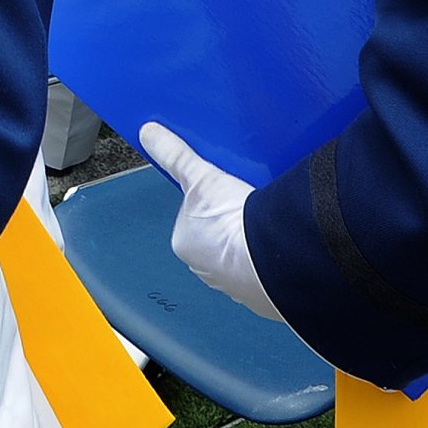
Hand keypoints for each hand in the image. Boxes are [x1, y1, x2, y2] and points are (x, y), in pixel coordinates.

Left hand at [138, 123, 281, 319]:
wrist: (273, 258)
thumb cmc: (232, 224)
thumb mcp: (200, 177)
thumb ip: (174, 155)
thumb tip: (149, 133)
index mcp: (186, 244)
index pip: (193, 218)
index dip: (210, 202)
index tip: (226, 193)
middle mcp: (206, 270)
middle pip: (217, 238)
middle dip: (231, 226)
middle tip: (247, 207)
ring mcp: (236, 285)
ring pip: (241, 257)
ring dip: (251, 245)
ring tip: (266, 225)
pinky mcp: (263, 295)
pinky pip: (265, 273)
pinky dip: (270, 262)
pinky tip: (279, 245)